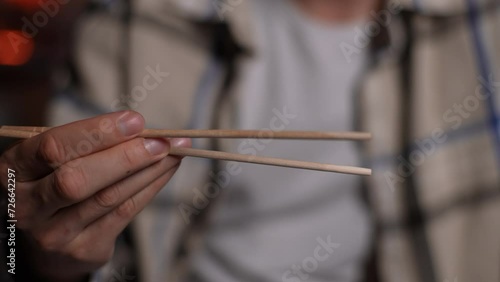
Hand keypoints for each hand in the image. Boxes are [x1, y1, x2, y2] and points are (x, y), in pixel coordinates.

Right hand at [0, 111, 189, 280]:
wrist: (45, 242)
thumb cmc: (54, 184)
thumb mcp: (54, 161)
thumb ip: (87, 145)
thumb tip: (141, 129)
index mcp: (14, 171)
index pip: (54, 147)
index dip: (97, 132)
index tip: (135, 121)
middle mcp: (27, 206)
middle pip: (78, 179)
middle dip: (126, 156)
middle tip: (161, 141)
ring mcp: (54, 233)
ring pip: (108, 197)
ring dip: (149, 170)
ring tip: (174, 151)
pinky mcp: (84, 250)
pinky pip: (124, 213)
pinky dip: (150, 188)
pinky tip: (166, 171)